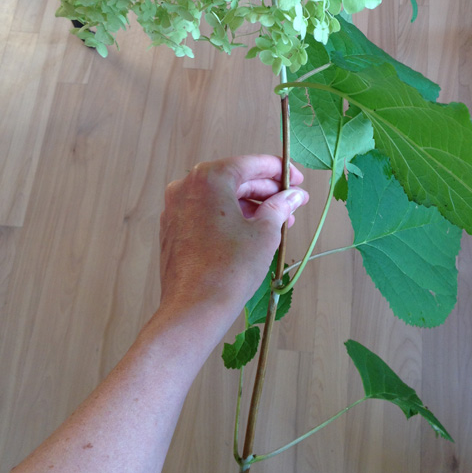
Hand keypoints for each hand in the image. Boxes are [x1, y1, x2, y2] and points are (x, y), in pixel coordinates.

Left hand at [158, 155, 307, 320]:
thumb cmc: (231, 267)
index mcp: (210, 177)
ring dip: (250, 206)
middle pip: (235, 179)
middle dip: (266, 191)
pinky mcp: (173, 228)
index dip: (280, 171)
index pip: (251, 164)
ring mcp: (176, 207)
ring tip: (278, 222)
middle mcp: (187, 185)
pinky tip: (251, 232)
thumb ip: (280, 205)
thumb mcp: (265, 232)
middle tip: (292, 204)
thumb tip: (294, 195)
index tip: (298, 180)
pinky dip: (229, 217)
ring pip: (221, 197)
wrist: (194, 308)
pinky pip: (206, 213)